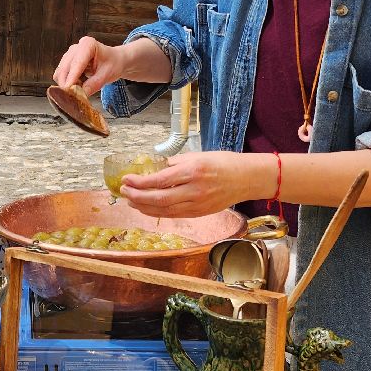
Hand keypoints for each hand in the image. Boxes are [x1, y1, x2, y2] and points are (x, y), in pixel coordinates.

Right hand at [53, 36, 125, 95]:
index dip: (72, 77)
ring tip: (81, 88)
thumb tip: (81, 94)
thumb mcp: (107, 74)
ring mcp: (69, 54)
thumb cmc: (112, 63)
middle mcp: (75, 48)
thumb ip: (94, 84)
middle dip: (67, 83)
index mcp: (87, 45)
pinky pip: (60, 75)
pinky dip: (66, 83)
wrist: (113, 60)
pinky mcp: (65, 62)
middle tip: (75, 97)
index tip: (68, 89)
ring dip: (66, 84)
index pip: (77, 63)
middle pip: (65, 68)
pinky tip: (78, 84)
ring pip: (60, 73)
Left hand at [119, 151, 260, 217]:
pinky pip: (174, 215)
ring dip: (144, 206)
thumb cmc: (223, 162)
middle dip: (137, 196)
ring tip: (130, 201)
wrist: (247, 178)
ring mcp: (197, 204)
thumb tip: (155, 169)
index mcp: (193, 171)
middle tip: (124, 191)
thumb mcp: (198, 155)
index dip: (140, 182)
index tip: (126, 179)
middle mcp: (194, 190)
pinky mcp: (200, 213)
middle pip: (159, 198)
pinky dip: (157, 213)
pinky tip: (147, 208)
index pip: (160, 180)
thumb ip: (176, 163)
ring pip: (164, 210)